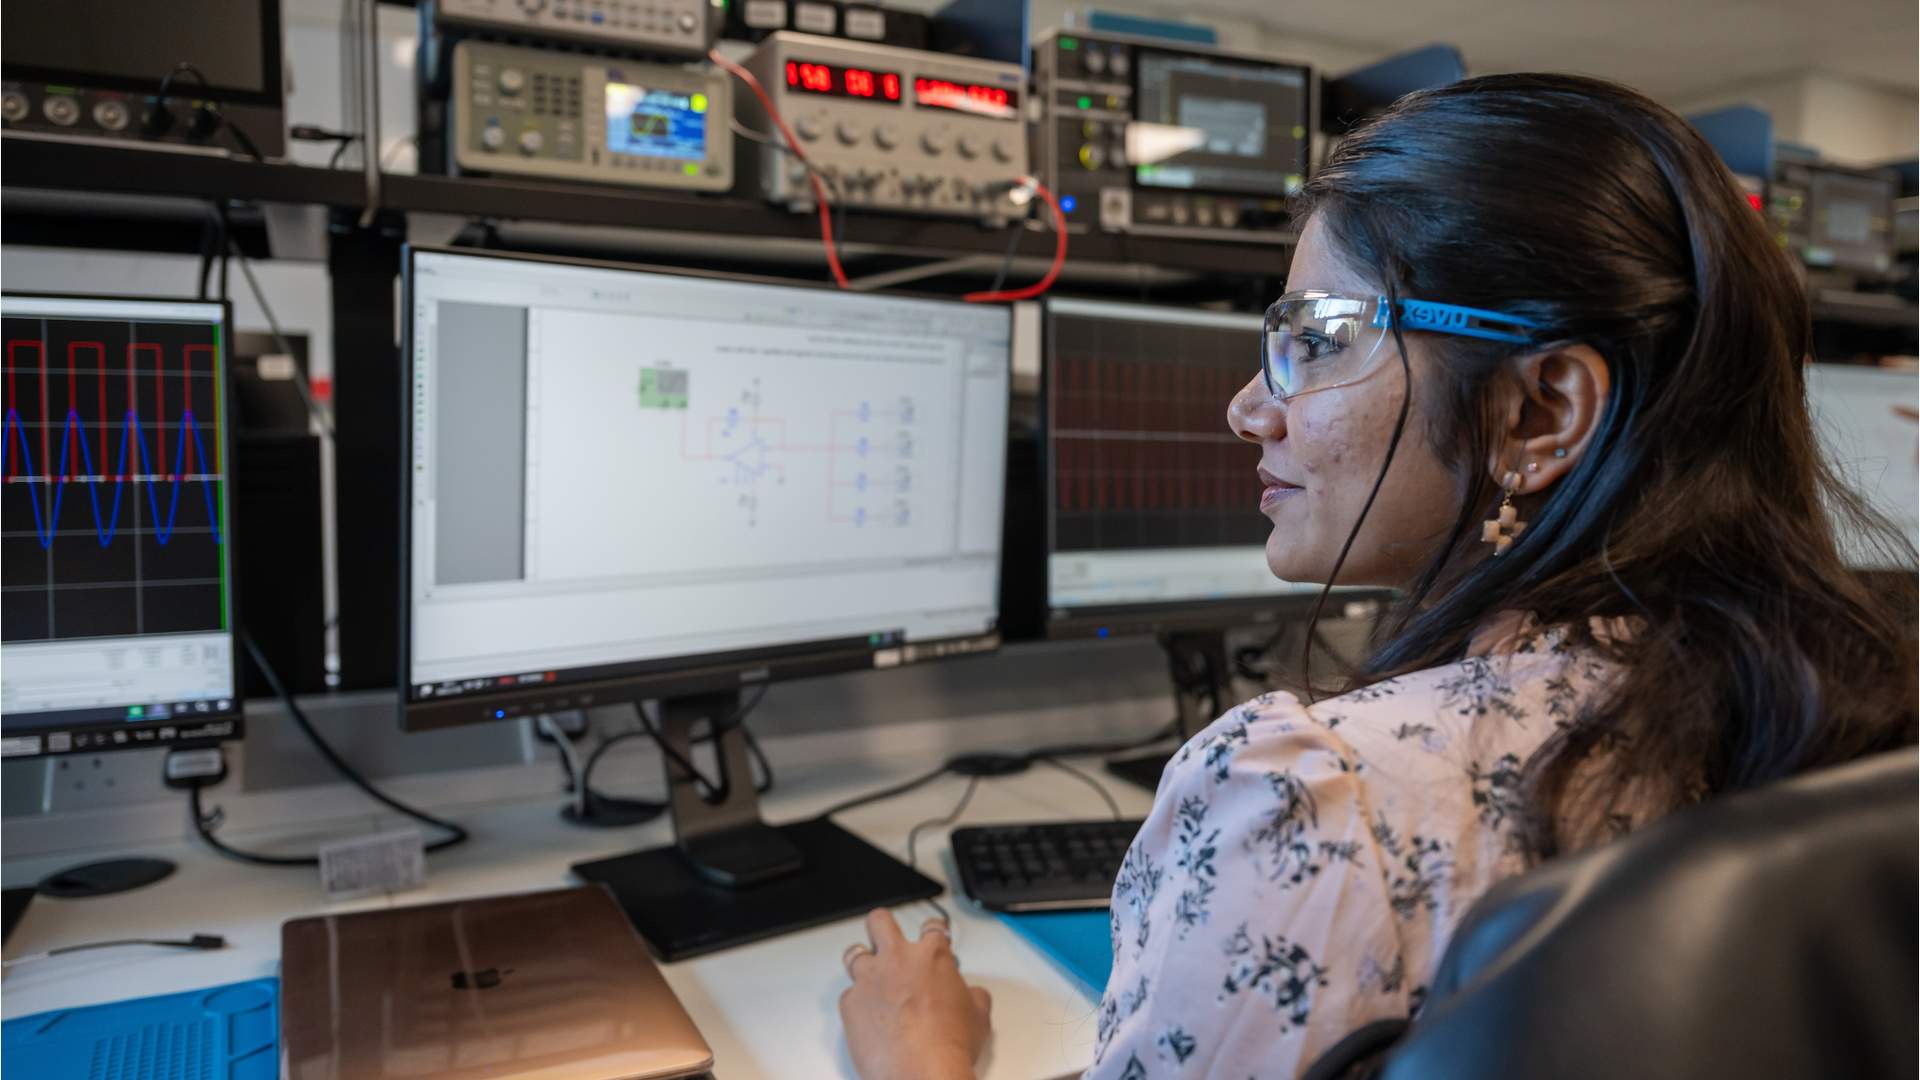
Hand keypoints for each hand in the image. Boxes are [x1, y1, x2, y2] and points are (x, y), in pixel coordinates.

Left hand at [839, 909, 991, 1079]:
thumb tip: (972, 996)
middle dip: (884, 927)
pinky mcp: (850, 1004)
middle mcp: (896, 959)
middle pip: (880, 921)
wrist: (920, 1072)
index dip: (933, 931)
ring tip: (872, 978)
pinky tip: (868, 1018)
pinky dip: (858, 1004)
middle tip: (888, 941)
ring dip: (863, 963)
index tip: (932, 937)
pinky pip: (849, 995)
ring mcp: (869, 979)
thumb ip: (973, 996)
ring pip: (854, 953)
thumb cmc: (948, 1045)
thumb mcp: (978, 1017)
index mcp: (931, 956)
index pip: (932, 927)